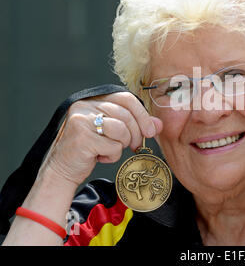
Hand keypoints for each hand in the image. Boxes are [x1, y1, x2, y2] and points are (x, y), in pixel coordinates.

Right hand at [40, 92, 162, 186]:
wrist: (62, 170)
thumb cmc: (89, 149)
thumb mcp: (113, 133)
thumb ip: (135, 124)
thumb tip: (158, 124)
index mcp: (92, 100)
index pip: (126, 98)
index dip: (142, 114)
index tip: (151, 131)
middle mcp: (85, 106)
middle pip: (126, 114)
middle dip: (135, 133)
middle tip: (133, 145)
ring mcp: (81, 120)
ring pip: (121, 129)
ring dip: (121, 144)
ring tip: (110, 149)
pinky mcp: (82, 138)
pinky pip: (112, 146)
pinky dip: (112, 155)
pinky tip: (100, 156)